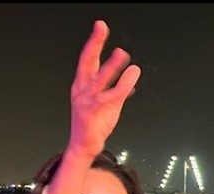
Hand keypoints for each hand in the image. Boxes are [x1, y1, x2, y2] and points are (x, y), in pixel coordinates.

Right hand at [68, 20, 140, 158]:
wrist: (85, 145)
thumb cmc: (95, 124)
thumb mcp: (110, 103)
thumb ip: (120, 90)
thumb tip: (131, 79)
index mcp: (83, 84)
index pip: (88, 58)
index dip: (95, 42)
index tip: (101, 27)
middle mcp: (81, 89)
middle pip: (86, 61)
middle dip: (94, 43)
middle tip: (101, 27)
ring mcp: (85, 100)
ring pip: (100, 78)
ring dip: (111, 65)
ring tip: (123, 54)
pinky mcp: (92, 113)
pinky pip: (109, 97)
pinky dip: (122, 87)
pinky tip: (131, 79)